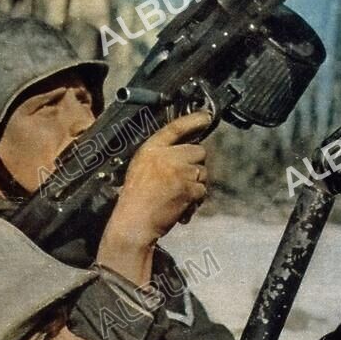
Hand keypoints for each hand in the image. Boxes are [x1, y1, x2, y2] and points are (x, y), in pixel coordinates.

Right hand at [97, 111, 210, 285]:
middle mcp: (166, 155)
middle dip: (195, 166)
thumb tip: (188, 154)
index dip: (193, 120)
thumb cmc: (135, 201)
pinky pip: (202, 191)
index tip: (206, 116)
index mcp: (150, 148)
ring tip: (178, 198)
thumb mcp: (141, 169)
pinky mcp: (188, 188)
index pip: (176, 128)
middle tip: (182, 182)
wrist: (134, 223)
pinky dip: (195, 202)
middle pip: (198, 151)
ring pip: (202, 173)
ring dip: (196, 186)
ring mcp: (179, 171)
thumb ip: (162, 158)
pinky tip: (181, 208)